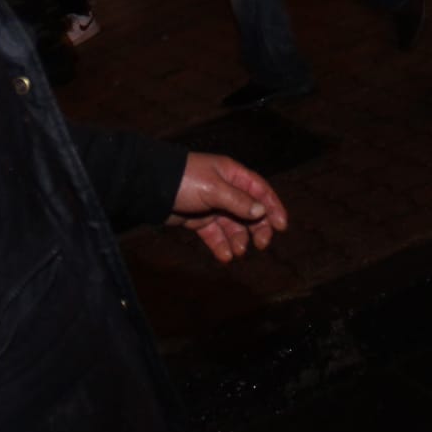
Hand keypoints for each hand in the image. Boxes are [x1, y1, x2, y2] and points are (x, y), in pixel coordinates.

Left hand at [167, 152, 288, 262]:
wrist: (150, 187)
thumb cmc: (183, 179)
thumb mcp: (213, 188)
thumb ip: (238, 201)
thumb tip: (261, 211)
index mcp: (232, 175)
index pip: (260, 190)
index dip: (273, 207)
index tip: (281, 226)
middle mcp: (225, 189)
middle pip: (249, 211)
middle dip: (257, 228)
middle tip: (261, 244)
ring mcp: (212, 205)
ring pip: (233, 225)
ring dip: (238, 239)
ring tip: (238, 251)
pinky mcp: (198, 219)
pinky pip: (215, 234)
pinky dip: (221, 245)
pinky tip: (224, 256)